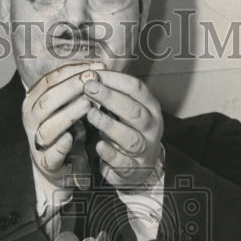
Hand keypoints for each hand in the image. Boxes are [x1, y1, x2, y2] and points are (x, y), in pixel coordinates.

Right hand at [22, 62, 104, 192]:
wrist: (60, 167)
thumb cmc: (67, 130)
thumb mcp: (68, 107)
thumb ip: (76, 90)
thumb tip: (98, 68)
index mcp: (34, 101)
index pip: (49, 80)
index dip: (72, 72)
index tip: (95, 68)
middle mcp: (31, 120)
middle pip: (48, 100)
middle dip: (71, 88)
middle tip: (93, 81)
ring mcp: (37, 142)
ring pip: (49, 126)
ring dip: (68, 114)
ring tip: (88, 105)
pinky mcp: (46, 163)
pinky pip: (51, 155)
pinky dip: (60, 147)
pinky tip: (71, 138)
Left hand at [82, 71, 163, 190]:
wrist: (139, 169)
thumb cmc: (127, 131)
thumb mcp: (126, 110)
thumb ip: (114, 94)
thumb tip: (92, 71)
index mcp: (151, 108)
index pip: (136, 89)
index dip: (115, 79)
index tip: (93, 74)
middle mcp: (152, 128)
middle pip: (134, 111)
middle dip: (110, 98)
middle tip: (88, 88)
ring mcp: (144, 150)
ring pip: (130, 137)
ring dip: (109, 124)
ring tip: (90, 114)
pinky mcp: (133, 170)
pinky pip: (123, 162)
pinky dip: (110, 153)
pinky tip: (98, 145)